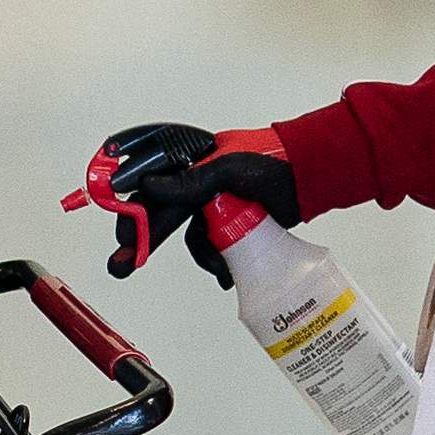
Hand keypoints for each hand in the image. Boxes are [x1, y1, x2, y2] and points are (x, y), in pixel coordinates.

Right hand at [67, 121, 301, 284]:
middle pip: (162, 215)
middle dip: (143, 240)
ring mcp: (214, 206)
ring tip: (219, 268)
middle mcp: (198, 184)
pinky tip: (227, 272)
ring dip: (201, 255)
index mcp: (191, 163)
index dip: (134, 211)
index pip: (152, 188)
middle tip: (123, 264)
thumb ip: (190, 181)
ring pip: (191, 237)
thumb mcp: (229, 169)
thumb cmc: (274, 162)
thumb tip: (150, 188)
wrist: (311, 177)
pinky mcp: (231, 225)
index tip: (123, 235)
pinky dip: (218, 260)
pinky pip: (213, 246)